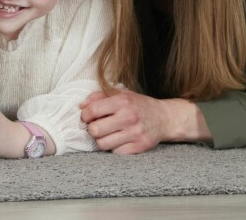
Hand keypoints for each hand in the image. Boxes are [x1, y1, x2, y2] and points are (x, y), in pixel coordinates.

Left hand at [80, 89, 205, 153]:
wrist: (164, 118)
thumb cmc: (138, 105)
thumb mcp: (120, 93)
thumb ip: (98, 96)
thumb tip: (81, 106)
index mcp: (122, 101)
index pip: (92, 111)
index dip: (85, 115)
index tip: (87, 117)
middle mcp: (129, 117)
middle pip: (95, 130)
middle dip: (92, 129)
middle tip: (96, 126)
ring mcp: (135, 133)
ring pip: (103, 144)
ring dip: (101, 139)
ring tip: (106, 134)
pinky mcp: (140, 147)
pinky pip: (115, 152)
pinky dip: (114, 147)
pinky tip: (118, 140)